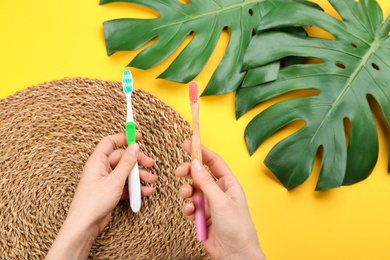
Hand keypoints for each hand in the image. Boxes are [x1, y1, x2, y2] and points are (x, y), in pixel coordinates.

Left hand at [47, 132, 155, 258]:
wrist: (85, 226)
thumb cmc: (93, 202)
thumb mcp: (115, 180)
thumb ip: (126, 163)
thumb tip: (134, 146)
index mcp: (97, 161)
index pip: (110, 142)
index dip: (124, 137)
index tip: (137, 135)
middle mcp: (101, 169)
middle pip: (122, 158)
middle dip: (137, 161)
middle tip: (150, 164)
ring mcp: (106, 181)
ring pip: (125, 173)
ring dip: (139, 176)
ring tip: (152, 180)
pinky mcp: (110, 192)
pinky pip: (125, 185)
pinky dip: (135, 188)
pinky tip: (146, 192)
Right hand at [176, 141, 265, 259]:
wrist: (235, 254)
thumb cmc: (237, 227)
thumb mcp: (220, 201)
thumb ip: (205, 182)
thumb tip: (194, 163)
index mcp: (229, 184)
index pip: (214, 162)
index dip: (201, 152)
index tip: (188, 144)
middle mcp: (219, 192)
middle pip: (200, 175)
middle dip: (189, 173)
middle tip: (179, 172)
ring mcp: (210, 204)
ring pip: (192, 190)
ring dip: (186, 192)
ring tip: (186, 197)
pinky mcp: (202, 216)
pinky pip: (190, 206)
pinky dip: (187, 208)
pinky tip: (190, 213)